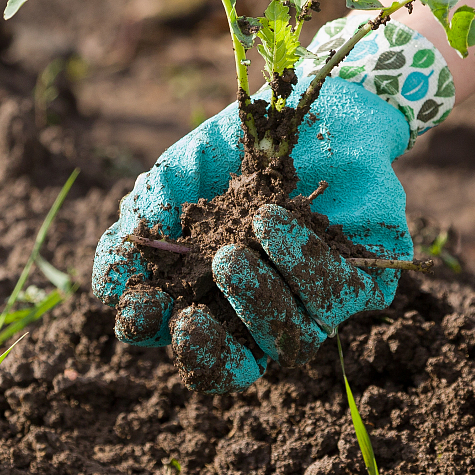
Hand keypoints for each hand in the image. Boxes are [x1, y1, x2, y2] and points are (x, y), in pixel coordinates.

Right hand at [92, 17, 454, 391]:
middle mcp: (261, 316)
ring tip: (235, 248)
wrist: (318, 105)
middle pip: (237, 369)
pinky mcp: (364, 287)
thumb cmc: (239, 149)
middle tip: (190, 312)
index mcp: (210, 300)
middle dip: (211, 349)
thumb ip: (142, 221)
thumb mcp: (177, 175)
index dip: (155, 335)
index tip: (141, 303)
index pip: (178, 344)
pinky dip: (301, 264)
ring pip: (290, 342)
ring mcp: (313, 308)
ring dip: (258, 299)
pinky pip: (335, 300)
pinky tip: (274, 221)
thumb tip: (111, 284)